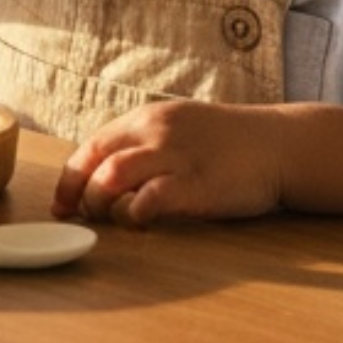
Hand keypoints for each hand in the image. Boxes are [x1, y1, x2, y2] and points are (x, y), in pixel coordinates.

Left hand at [51, 100, 287, 226]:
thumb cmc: (227, 144)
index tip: (62, 206)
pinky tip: (140, 224)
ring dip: (100, 202)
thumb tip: (106, 177)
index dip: (70, 178)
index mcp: (146, 118)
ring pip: (113, 174)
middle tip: (81, 218)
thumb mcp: (178, 129)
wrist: (280, 144)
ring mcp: (176, 155)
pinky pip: (152, 197)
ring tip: (108, 220)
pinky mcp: (197, 183)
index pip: (92, 146)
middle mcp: (155, 131)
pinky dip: (135, 212)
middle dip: (78, 192)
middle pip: (96, 159)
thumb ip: (144, 145)